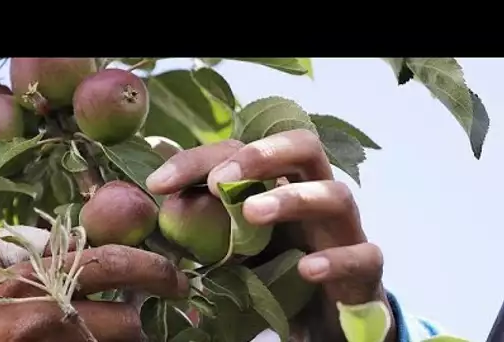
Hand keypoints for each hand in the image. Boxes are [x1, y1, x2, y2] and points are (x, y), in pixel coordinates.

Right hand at [0, 228, 189, 341]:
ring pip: (117, 341)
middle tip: (176, 295)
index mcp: (35, 277)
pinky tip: (101, 338)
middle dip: (154, 302)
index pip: (109, 264)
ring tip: (128, 324)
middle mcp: (48, 313)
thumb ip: (18, 244)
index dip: (150, 266)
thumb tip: (55, 233)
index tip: (173, 272)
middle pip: (125, 316)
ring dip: (128, 333)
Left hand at [146, 129, 394, 341]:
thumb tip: (153, 187)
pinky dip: (336, 259)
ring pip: (336, 195)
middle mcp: (315, 195)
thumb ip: (202, 215)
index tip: (158, 184)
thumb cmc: (275, 271)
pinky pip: (363, 255)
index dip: (200, 159)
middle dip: (262, 155)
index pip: (244, 149)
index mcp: (280, 182)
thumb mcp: (233, 242)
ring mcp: (344, 230)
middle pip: (305, 148)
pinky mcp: (365, 269)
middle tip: (219, 182)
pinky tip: (308, 269)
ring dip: (292, 199)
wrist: (322, 318)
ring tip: (252, 214)